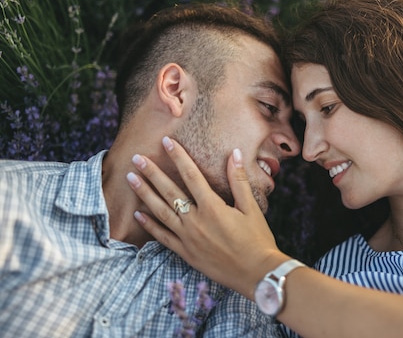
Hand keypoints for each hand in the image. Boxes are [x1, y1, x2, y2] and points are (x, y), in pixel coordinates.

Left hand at [127, 136, 288, 295]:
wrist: (256, 273)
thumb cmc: (257, 240)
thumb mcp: (251, 208)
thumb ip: (239, 180)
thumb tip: (235, 153)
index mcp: (212, 207)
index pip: (191, 175)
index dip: (178, 157)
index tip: (167, 142)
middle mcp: (196, 221)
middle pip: (169, 191)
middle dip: (151, 172)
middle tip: (136, 158)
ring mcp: (188, 238)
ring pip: (160, 212)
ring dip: (144, 194)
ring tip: (131, 179)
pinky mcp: (186, 253)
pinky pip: (163, 237)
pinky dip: (149, 225)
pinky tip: (139, 214)